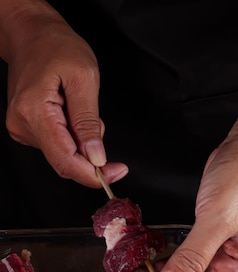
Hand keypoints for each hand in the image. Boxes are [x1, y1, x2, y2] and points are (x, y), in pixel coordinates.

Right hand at [1, 1, 127, 185]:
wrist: (32, 33)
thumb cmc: (55, 45)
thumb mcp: (84, 77)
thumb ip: (89, 122)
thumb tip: (96, 157)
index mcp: (35, 112)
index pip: (66, 161)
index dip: (93, 174)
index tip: (116, 172)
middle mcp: (23, 124)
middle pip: (64, 162)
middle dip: (91, 157)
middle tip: (101, 127)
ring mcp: (23, 128)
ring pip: (63, 154)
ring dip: (82, 141)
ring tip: (79, 106)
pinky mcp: (27, 129)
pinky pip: (58, 145)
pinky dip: (73, 135)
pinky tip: (71, 112)